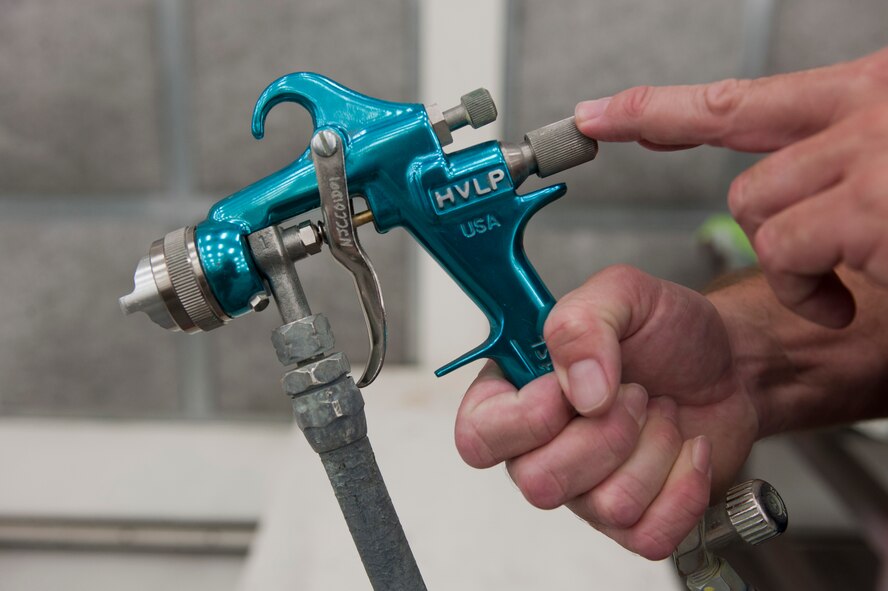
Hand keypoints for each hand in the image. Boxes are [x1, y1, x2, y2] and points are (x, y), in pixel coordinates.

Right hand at [454, 266, 759, 558]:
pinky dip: (685, 486)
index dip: (522, 422)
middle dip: (607, 433)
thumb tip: (578, 388)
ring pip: (605, 505)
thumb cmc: (668, 330)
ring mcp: (587, 488)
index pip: (477, 438)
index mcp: (519, 393)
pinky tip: (688, 449)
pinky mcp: (633, 517)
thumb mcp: (623, 294)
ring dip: (654, 449)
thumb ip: (583, 322)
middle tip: (634, 392)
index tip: (565, 390)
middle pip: (539, 482)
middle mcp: (543, 447)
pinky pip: (649, 534)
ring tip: (662, 412)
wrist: (730, 362)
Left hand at [575, 47, 887, 328]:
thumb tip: (790, 167)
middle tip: (594, 118)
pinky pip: (783, 253)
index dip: (662, 107)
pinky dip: (802, 292)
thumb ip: (836, 155)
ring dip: (782, 259)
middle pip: (727, 120)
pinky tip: (841, 305)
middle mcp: (867, 110)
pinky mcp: (870, 211)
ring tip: (835, 278)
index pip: (743, 98)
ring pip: (751, 202)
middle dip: (658, 120)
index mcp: (871, 93)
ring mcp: (868, 155)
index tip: (601, 113)